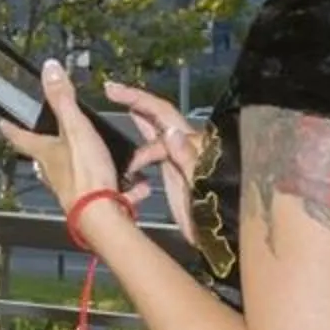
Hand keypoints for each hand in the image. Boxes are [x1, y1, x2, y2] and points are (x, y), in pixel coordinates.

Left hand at [0, 59, 142, 220]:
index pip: (20, 137)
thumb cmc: (85, 174)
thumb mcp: (75, 128)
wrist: (103, 214)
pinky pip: (108, 187)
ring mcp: (73, 189)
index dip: (11, 128)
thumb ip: (63, 99)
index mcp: (46, 153)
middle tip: (51, 137)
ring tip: (100, 156)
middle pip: (46, 157)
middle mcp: (55, 172)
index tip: (2, 122)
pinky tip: (134, 182)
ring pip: (76, 172)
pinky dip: (121, 183)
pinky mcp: (95, 201)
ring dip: (89, 163)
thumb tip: (49, 70)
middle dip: (49, 146)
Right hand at [104, 81, 201, 242]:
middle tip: (111, 90)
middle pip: (161, 115)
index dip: (140, 107)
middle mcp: (187, 146)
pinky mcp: (176, 170)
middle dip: (137, 100)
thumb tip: (171, 132)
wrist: (218, 239)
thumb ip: (188, 159)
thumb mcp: (201, 187)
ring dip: (139, 114)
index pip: (163, 119)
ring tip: (118, 100)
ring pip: (158, 128)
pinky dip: (142, 140)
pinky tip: (132, 134)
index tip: (117, 104)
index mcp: (193, 146)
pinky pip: (157, 147)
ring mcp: (182, 157)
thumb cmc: (212, 215)